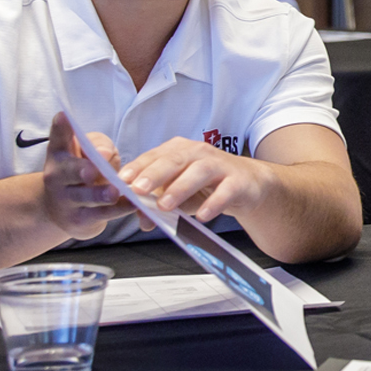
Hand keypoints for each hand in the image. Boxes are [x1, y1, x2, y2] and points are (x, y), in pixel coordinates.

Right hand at [40, 113, 135, 239]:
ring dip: (101, 194)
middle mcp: (57, 176)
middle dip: (82, 170)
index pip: (58, 137)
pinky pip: (102, 213)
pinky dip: (119, 209)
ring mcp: (66, 200)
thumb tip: (103, 154)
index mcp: (59, 153)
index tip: (64, 116)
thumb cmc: (82, 169)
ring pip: (87, 196)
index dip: (61, 127)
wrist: (60, 209)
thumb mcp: (88, 152)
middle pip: (70, 171)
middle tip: (92, 171)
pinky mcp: (79, 220)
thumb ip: (98, 145)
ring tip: (115, 191)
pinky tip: (133, 204)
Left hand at [118, 137, 275, 222]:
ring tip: (164, 205)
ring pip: (199, 172)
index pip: (154, 156)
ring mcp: (220, 165)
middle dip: (154, 174)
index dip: (137, 167)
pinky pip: (225, 191)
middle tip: (138, 190)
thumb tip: (142, 220)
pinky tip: (203, 216)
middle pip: (174, 160)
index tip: (121, 180)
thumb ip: (158, 205)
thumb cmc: (208, 186)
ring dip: (180, 188)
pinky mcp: (238, 180)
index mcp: (179, 151)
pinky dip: (213, 203)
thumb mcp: (180, 194)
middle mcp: (198, 152)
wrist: (248, 184)